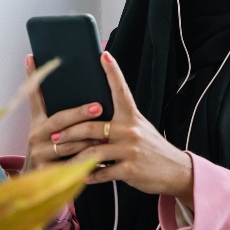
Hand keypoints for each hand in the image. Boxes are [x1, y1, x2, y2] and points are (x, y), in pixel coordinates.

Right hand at [22, 55, 104, 172]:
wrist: (39, 188)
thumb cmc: (56, 155)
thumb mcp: (55, 136)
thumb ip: (66, 120)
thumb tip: (92, 98)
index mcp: (38, 122)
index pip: (35, 96)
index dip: (32, 76)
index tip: (32, 56)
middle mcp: (35, 135)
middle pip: (59, 120)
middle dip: (80, 113)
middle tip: (99, 107)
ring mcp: (38, 154)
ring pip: (69, 144)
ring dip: (90, 141)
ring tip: (108, 137)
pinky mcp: (45, 173)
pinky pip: (71, 166)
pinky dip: (87, 165)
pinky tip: (102, 163)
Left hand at [62, 51, 194, 204]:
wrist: (175, 170)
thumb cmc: (151, 146)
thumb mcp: (139, 127)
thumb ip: (119, 120)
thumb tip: (92, 113)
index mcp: (132, 116)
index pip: (121, 90)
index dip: (113, 72)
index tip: (104, 55)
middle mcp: (131, 130)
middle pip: (92, 127)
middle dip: (69, 132)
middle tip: (54, 135)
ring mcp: (130, 150)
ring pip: (93, 151)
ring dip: (74, 156)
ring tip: (61, 156)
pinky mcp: (130, 170)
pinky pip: (102, 172)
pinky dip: (89, 174)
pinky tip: (80, 175)